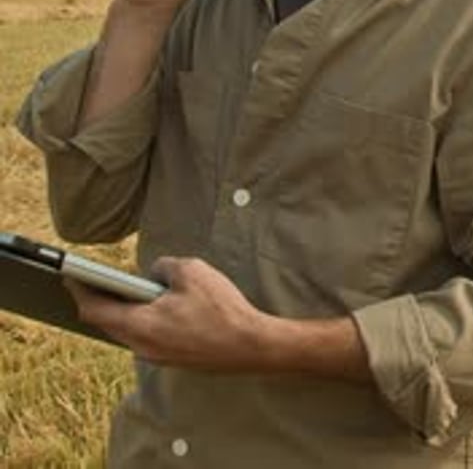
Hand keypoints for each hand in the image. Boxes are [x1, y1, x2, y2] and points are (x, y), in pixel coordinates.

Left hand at [66, 258, 273, 369]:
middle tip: (93, 280)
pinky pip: (148, 337)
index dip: (80, 291)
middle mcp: (142, 346)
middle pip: (109, 323)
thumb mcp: (190, 271)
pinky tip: (154, 305)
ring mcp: (159, 356)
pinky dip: (142, 319)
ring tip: (123, 289)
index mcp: (140, 325)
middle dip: (100, 300)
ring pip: (129, 331)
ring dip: (123, 311)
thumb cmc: (220, 308)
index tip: (69, 276)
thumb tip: (155, 273)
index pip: (95, 310)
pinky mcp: (174, 359)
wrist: (251, 345)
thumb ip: (163, 266)